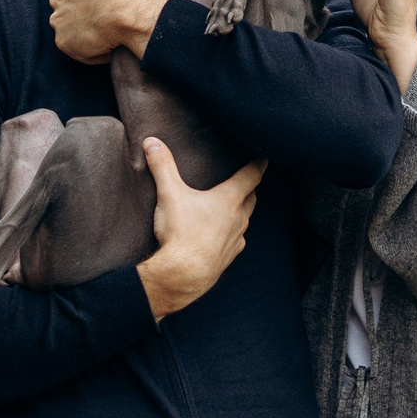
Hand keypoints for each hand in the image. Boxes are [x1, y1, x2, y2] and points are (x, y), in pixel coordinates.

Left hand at [51, 0, 168, 63]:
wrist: (127, 10)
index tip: (103, 0)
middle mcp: (58, 0)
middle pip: (66, 8)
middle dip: (81, 13)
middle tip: (104, 18)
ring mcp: (59, 22)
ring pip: (70, 30)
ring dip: (85, 33)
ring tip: (107, 35)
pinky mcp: (64, 43)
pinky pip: (78, 51)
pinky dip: (93, 52)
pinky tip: (109, 47)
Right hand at [136, 139, 265, 318]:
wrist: (183, 275)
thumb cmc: (181, 233)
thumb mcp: (169, 194)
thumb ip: (162, 166)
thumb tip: (152, 141)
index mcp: (229, 199)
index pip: (251, 176)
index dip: (259, 165)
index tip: (265, 158)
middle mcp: (238, 218)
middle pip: (251, 198)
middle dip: (249, 189)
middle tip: (246, 181)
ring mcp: (236, 239)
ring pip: (244, 220)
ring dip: (240, 212)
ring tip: (231, 207)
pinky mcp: (229, 257)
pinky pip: (236, 241)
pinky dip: (231, 234)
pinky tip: (221, 235)